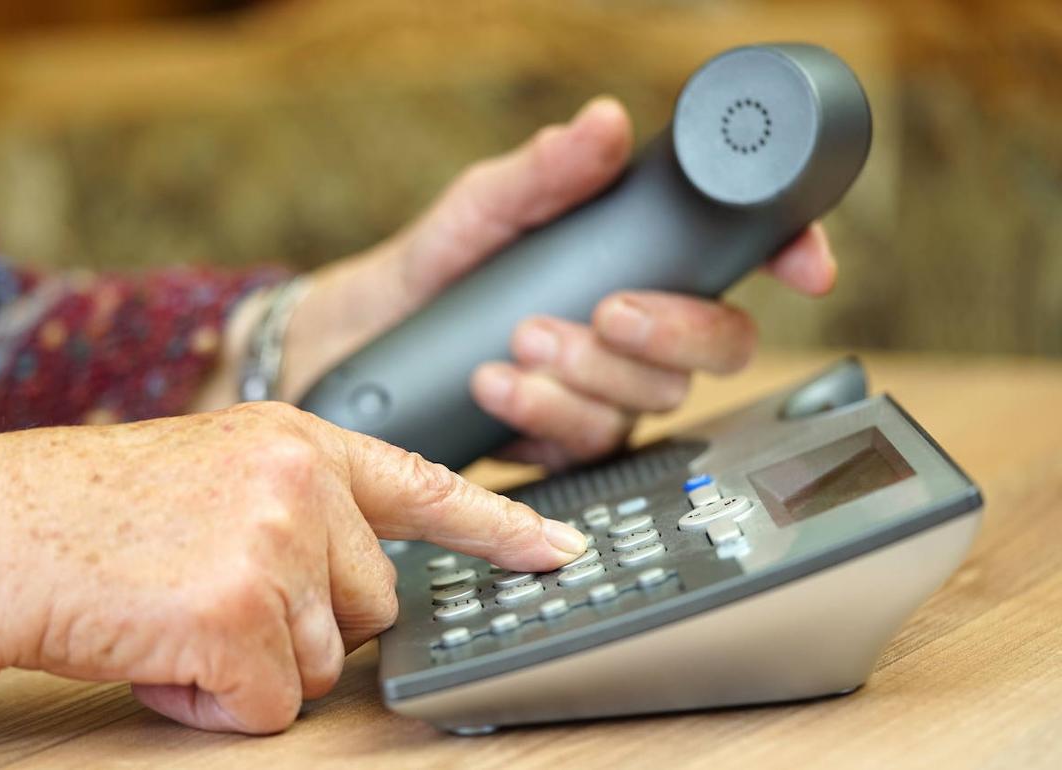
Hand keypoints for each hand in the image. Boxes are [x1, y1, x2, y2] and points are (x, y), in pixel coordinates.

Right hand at [0, 406, 585, 731]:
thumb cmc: (93, 510)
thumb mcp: (216, 471)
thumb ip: (302, 508)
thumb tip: (359, 584)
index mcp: (299, 440)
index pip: (426, 487)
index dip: (500, 531)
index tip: (558, 555)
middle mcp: (301, 483)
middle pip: (372, 605)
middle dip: (307, 625)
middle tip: (216, 596)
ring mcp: (273, 545)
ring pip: (320, 663)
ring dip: (252, 665)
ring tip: (175, 617)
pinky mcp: (238, 614)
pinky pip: (266, 705)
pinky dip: (212, 703)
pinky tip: (160, 655)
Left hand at [281, 97, 835, 467]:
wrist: (363, 341)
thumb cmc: (434, 268)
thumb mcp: (483, 209)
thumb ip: (543, 173)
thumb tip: (603, 126)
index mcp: (635, 263)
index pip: (737, 261)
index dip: (790, 257)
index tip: (803, 270)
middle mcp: (635, 332)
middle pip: (719, 347)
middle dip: (672, 333)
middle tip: (606, 312)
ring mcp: (605, 392)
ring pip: (654, 401)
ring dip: (591, 373)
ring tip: (521, 338)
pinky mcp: (565, 442)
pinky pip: (591, 446)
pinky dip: (545, 413)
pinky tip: (496, 383)